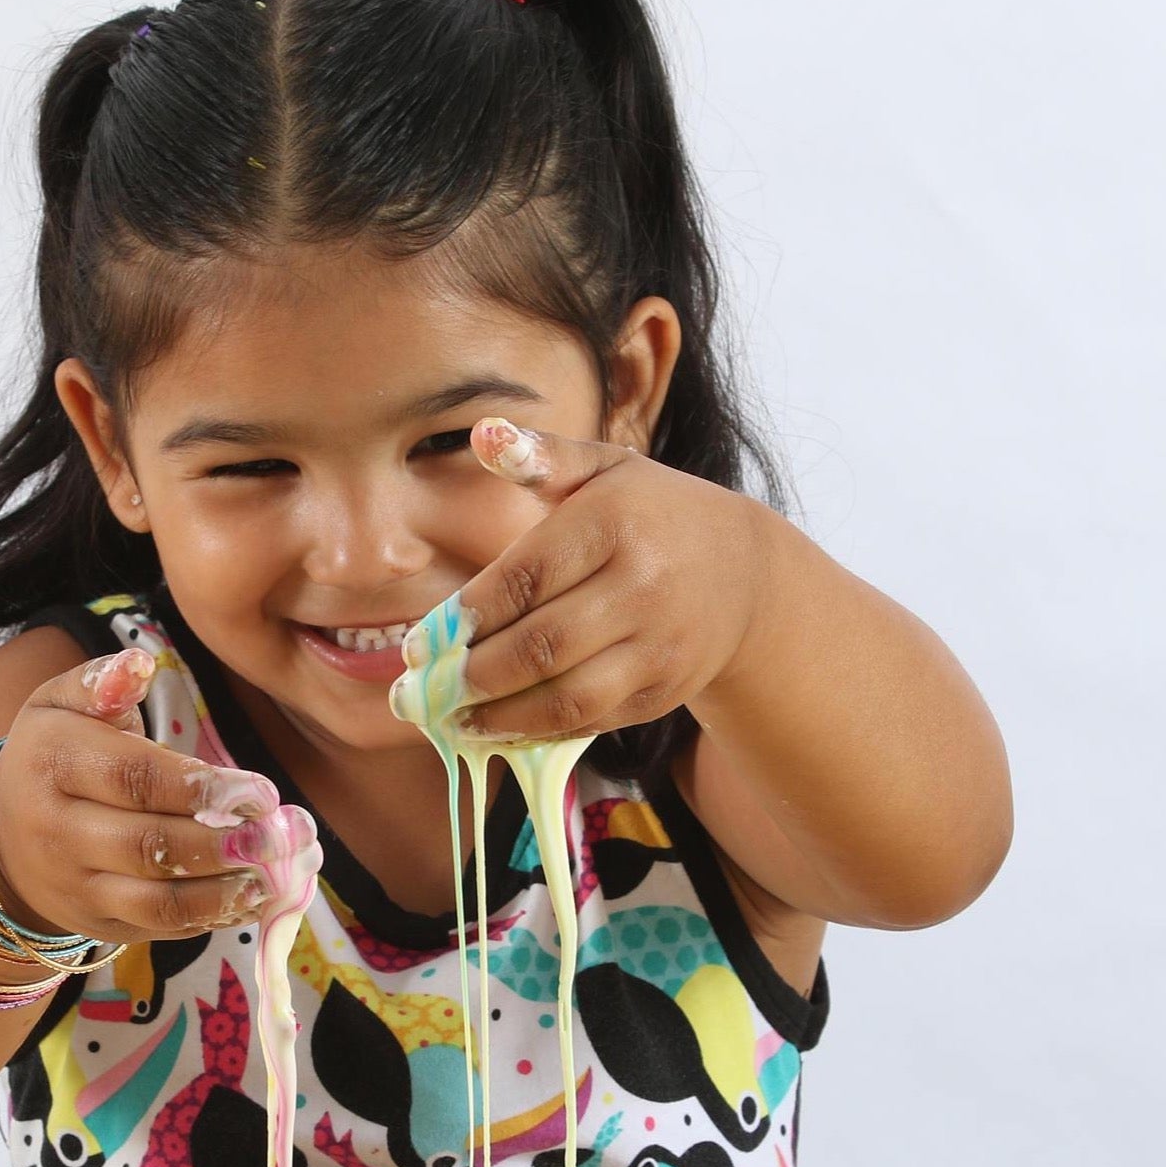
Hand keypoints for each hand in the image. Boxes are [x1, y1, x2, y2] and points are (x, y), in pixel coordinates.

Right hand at [0, 649, 317, 941]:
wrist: (2, 837)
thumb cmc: (53, 756)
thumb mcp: (59, 705)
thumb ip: (102, 682)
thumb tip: (139, 663)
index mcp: (51, 763)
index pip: (133, 779)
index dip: (201, 787)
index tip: (258, 790)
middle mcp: (57, 832)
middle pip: (148, 846)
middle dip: (222, 844)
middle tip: (278, 836)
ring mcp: (76, 887)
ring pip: (156, 901)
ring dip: (224, 891)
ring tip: (273, 872)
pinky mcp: (98, 925)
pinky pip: (159, 928)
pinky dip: (212, 917)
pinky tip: (251, 896)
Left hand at [440, 416, 770, 741]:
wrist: (745, 573)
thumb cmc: (650, 513)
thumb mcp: (605, 470)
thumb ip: (541, 457)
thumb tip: (482, 435)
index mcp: (616, 522)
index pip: (524, 578)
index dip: (466, 616)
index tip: (421, 641)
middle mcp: (644, 586)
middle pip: (541, 645)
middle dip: (474, 674)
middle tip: (424, 689)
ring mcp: (659, 645)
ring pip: (567, 697)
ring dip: (500, 717)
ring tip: (454, 718)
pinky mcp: (666, 691)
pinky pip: (593, 720)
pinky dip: (539, 731)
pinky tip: (499, 727)